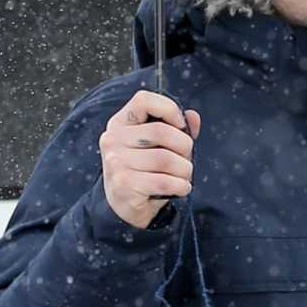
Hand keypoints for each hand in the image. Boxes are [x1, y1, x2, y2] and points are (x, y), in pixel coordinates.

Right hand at [99, 91, 200, 227]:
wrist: (124, 206)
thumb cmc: (144, 171)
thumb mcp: (157, 146)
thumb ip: (175, 130)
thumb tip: (193, 117)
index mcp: (120, 123)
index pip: (143, 100)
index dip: (168, 108)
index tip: (181, 126)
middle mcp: (113, 139)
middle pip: (161, 132)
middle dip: (184, 147)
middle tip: (187, 160)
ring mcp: (116, 162)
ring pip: (165, 159)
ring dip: (185, 170)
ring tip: (184, 177)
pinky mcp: (124, 184)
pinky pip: (163, 181)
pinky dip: (181, 186)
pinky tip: (182, 188)